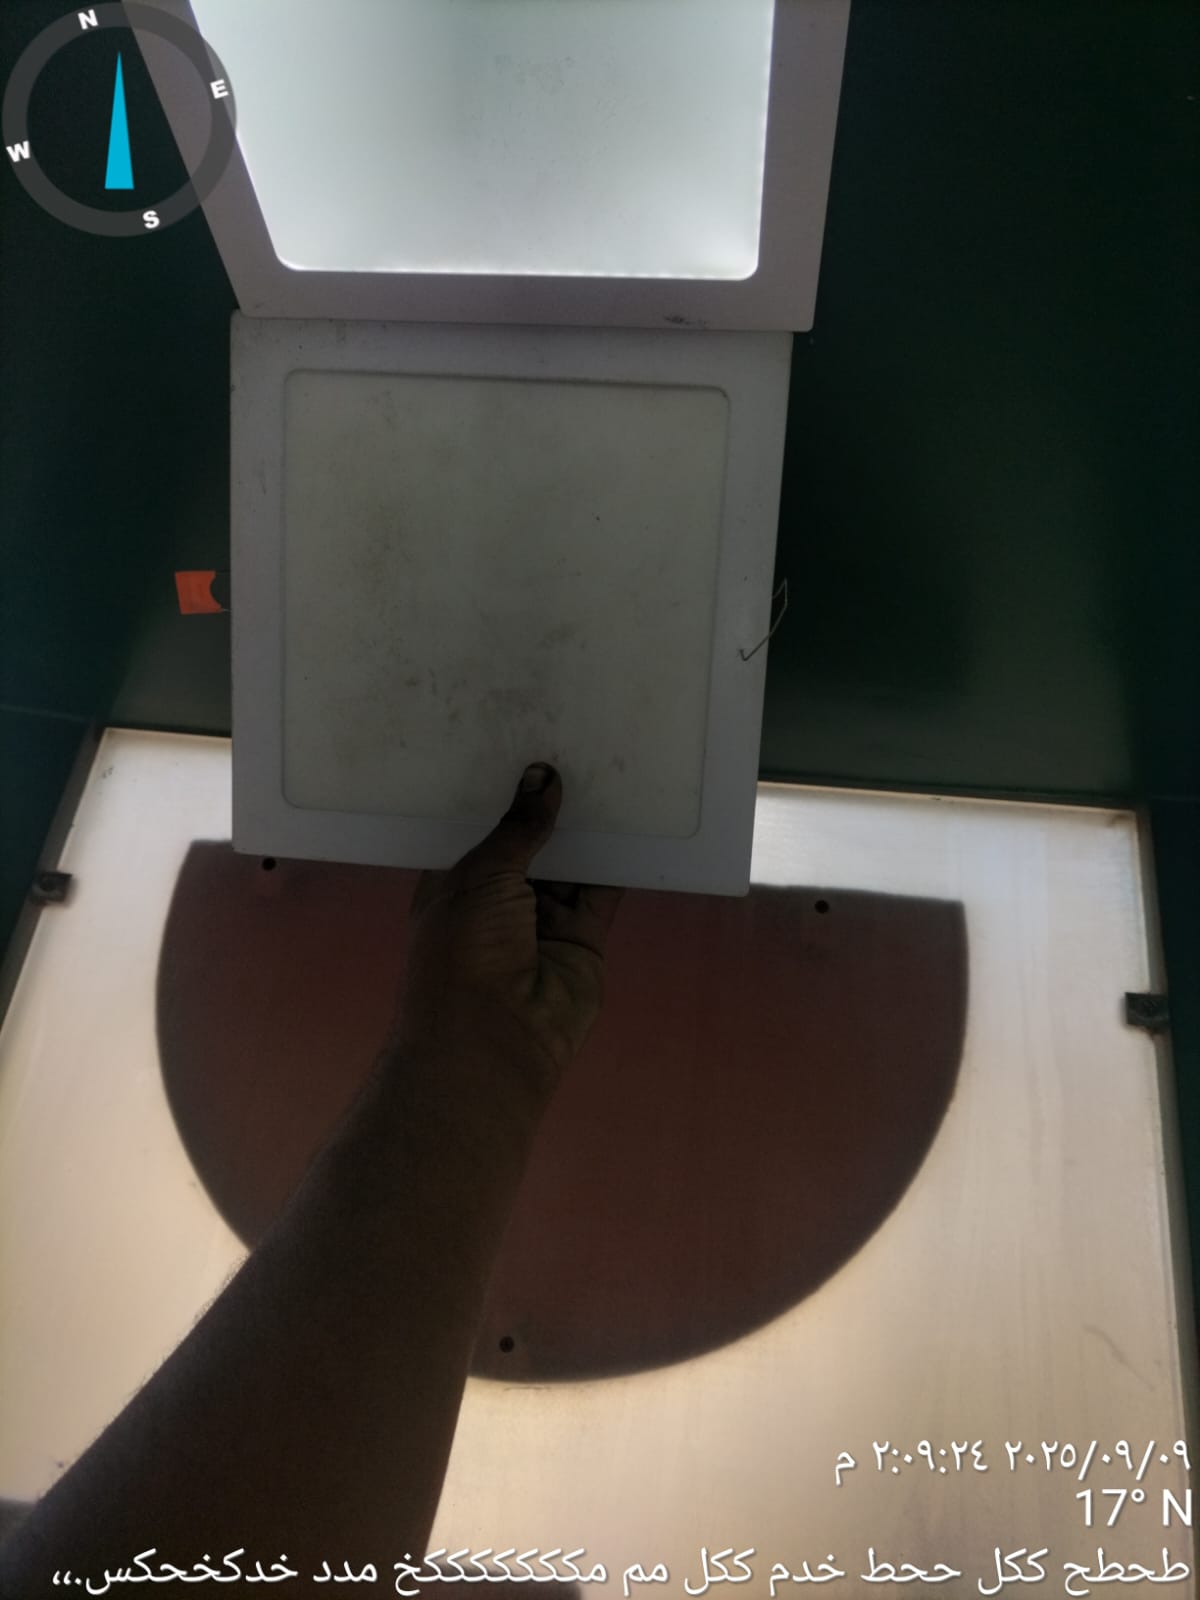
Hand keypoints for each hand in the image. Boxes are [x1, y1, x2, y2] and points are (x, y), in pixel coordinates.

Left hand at [389, 763, 622, 1105]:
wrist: (494, 1038)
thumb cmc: (464, 950)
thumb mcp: (481, 876)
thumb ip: (517, 827)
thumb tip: (542, 776)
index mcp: (457, 884)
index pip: (479, 830)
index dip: (499, 793)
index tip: (520, 742)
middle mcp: (499, 900)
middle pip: (530, 844)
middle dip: (548, 804)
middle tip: (572, 741)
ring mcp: (543, 920)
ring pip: (571, 864)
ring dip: (587, 827)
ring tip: (608, 766)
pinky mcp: (584, 937)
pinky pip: (604, 891)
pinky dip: (619, 861)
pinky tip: (635, 816)